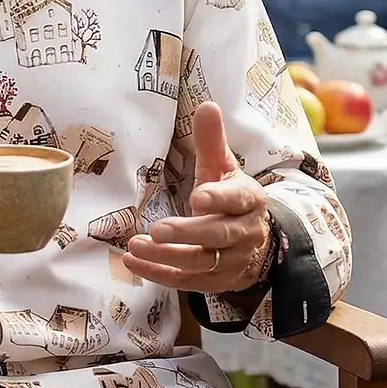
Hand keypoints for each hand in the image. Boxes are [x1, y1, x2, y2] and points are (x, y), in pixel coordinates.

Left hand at [124, 101, 273, 292]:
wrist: (253, 244)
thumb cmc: (230, 200)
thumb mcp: (223, 169)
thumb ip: (212, 141)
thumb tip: (207, 105)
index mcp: (249, 200)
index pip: (238, 200)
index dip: (219, 199)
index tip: (197, 196)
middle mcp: (244, 233)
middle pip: (218, 235)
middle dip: (188, 233)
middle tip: (158, 229)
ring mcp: (231, 261)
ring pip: (201, 262)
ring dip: (167, 256)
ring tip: (137, 245)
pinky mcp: (215, 282)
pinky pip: (187, 281)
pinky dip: (159, 273)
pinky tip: (133, 261)